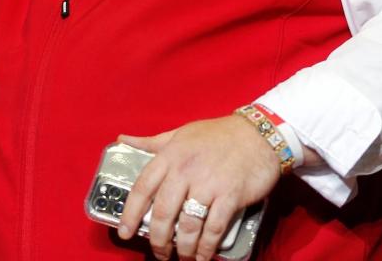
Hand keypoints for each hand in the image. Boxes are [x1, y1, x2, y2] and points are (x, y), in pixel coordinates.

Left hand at [117, 115, 280, 260]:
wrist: (258, 134)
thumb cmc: (217, 134)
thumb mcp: (180, 133)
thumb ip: (152, 142)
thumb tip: (123, 139)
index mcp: (170, 155)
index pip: (142, 187)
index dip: (130, 213)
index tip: (124, 232)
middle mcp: (185, 170)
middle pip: (162, 212)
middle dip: (158, 239)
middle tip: (159, 252)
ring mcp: (208, 184)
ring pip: (187, 225)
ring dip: (182, 247)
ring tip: (181, 257)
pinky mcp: (230, 196)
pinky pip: (213, 228)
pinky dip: (206, 247)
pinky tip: (202, 256)